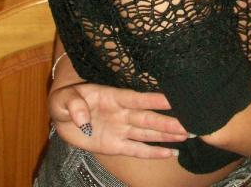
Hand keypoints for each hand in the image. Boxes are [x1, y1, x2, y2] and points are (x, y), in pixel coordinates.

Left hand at [49, 83, 188, 158]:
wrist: (61, 116)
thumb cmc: (64, 101)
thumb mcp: (62, 99)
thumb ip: (73, 104)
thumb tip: (82, 118)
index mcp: (112, 98)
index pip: (136, 99)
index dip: (153, 100)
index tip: (172, 99)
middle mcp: (121, 113)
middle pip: (148, 118)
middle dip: (167, 121)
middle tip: (189, 123)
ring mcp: (121, 129)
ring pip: (147, 133)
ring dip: (166, 134)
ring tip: (187, 135)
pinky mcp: (116, 145)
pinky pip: (137, 149)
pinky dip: (153, 152)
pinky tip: (170, 153)